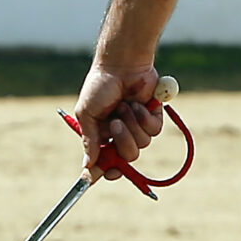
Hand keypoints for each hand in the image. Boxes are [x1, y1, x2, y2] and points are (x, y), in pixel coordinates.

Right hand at [71, 60, 164, 179]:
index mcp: (102, 134)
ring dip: (132, 124)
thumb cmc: (99, 86)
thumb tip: (87, 165)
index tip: (104, 175)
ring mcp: (137, 126)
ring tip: (125, 105)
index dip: (105, 171)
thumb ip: (90, 141)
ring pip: (141, 145)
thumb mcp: (87, 114)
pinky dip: (144, 117)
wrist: (121, 65)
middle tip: (116, 124)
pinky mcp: (153, 117)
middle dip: (122, 142)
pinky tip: (138, 103)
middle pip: (126, 157)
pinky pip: (153, 131)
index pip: (105, 161)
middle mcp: (120, 134)